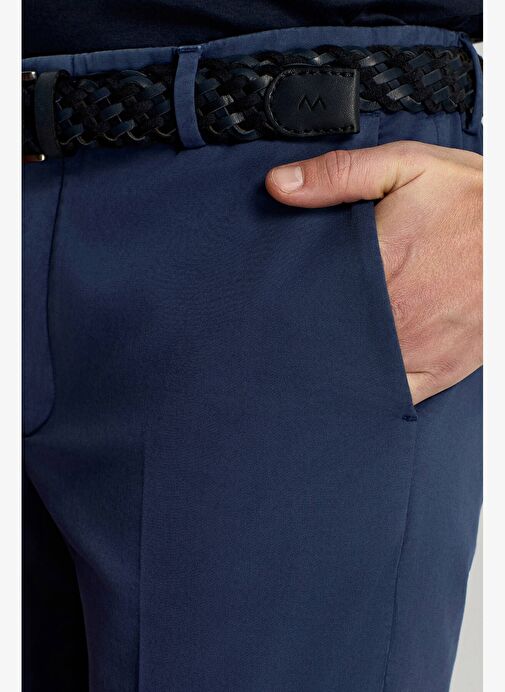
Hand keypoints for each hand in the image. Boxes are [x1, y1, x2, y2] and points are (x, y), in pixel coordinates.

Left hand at [265, 141, 481, 404]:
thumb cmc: (474, 202)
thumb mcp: (407, 167)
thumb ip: (340, 175)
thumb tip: (279, 184)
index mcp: (379, 267)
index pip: (309, 298)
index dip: (286, 303)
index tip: (271, 303)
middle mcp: (395, 316)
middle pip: (328, 339)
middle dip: (307, 333)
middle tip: (289, 328)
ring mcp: (418, 349)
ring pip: (355, 373)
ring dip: (335, 365)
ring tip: (317, 353)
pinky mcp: (440, 369)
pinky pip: (395, 395)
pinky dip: (372, 392)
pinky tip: (355, 381)